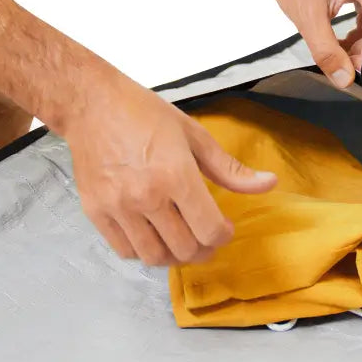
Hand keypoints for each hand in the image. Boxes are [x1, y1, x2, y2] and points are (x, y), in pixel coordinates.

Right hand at [63, 64, 276, 267]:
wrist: (92, 104)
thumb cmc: (144, 114)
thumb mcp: (194, 135)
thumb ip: (229, 169)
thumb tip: (269, 184)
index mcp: (176, 175)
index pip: (210, 230)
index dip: (223, 236)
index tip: (224, 228)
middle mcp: (147, 197)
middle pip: (185, 249)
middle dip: (203, 249)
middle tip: (206, 238)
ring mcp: (118, 208)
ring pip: (154, 257)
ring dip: (174, 255)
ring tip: (181, 241)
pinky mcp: (96, 212)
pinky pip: (125, 251)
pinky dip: (143, 251)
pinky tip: (152, 236)